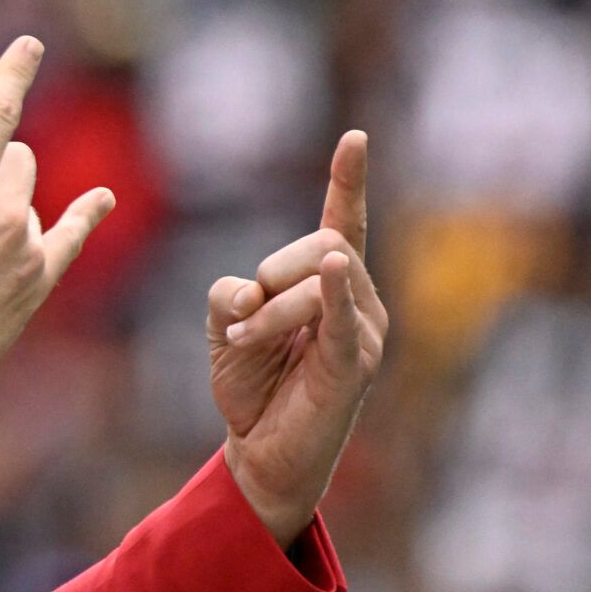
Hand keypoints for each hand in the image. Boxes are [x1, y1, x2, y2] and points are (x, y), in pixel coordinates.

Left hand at [207, 131, 387, 546]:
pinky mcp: (354, 366)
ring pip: (317, 283)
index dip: (348, 181)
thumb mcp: (227, 326)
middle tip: (245, 317)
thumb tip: (249, 289)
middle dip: (273, 271)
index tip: (354, 138)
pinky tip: (338, 268)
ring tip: (247, 345)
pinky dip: (335, 293)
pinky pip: (343, 320)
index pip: (343, 222)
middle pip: (322, 245)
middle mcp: (358, 301)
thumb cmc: (252, 386)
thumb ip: (230, 294)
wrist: (261, 453)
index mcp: (328, 285)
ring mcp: (363, 333)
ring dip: (269, 312)